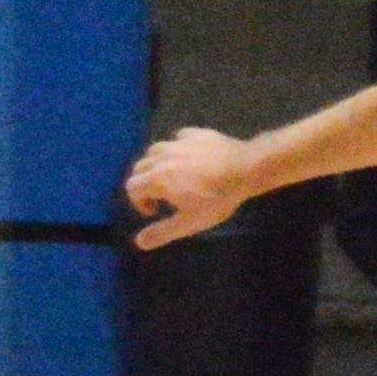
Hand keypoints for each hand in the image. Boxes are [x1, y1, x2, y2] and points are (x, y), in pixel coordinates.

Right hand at [127, 128, 254, 246]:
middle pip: (140, 168)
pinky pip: (177, 139)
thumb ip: (162, 232)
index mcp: (156, 179)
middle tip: (162, 197)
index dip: (138, 202)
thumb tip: (138, 242)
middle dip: (145, 183)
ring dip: (157, 165)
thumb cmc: (215, 198)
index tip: (155, 211)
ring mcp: (178, 142)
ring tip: (173, 177)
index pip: (131, 187)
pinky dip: (177, 149)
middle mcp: (161, 157)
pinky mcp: (195, 133)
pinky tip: (190, 158)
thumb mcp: (189, 223)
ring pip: (155, 151)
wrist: (245, 168)